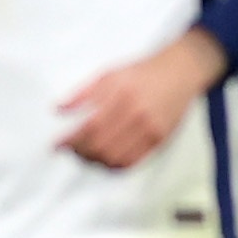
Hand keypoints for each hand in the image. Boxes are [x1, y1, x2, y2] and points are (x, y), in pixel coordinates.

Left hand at [57, 28, 228, 169]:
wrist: (181, 72)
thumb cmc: (143, 71)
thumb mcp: (110, 73)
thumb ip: (83, 92)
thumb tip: (59, 109)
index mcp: (122, 94)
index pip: (91, 126)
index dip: (71, 139)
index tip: (57, 144)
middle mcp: (138, 114)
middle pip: (102, 145)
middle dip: (80, 152)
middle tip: (70, 150)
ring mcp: (151, 129)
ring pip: (116, 158)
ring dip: (95, 161)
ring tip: (86, 155)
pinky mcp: (160, 140)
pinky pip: (132, 161)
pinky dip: (114, 166)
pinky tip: (105, 159)